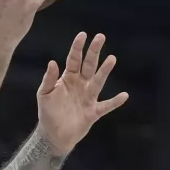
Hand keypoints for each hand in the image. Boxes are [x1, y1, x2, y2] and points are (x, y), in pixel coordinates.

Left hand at [36, 33, 128, 153]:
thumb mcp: (44, 94)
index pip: (73, 60)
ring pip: (98, 81)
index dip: (77, 48)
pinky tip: (124, 95)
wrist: (53, 134)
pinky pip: (106, 106)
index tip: (83, 35)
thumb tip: (52, 62)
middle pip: (89, 65)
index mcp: (68, 79)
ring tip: (112, 59)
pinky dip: (115, 102)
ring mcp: (88, 98)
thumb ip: (49, 79)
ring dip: (105, 70)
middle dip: (94, 52)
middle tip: (100, 37)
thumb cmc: (48, 112)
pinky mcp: (93, 112)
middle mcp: (80, 85)